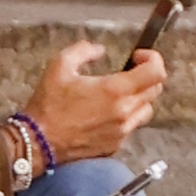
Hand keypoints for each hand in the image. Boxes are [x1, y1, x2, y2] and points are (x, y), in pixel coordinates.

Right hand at [27, 36, 161, 161]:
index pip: (155, 73)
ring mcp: (123, 131)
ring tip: (119, 92)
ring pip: (147, 110)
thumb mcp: (60, 66)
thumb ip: (83, 51)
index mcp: (114, 90)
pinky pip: (132, 126)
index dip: (154, 59)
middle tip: (129, 71)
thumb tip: (99, 50)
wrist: (39, 142)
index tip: (138, 56)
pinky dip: (127, 116)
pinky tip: (107, 112)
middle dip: (146, 76)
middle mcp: (124, 112)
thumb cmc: (49, 104)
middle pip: (155, 90)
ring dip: (139, 97)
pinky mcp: (117, 145)